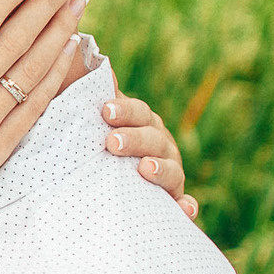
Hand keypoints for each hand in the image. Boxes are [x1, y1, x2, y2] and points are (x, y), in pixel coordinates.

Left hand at [100, 90, 198, 221]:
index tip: (105, 111)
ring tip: (144, 169)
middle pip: (154, 138)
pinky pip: (185, 206)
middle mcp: (159, 146)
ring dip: (161, 168)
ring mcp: (170, 174)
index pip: (137, 112)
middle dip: (135, 139)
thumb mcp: (87, 125)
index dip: (124, 110)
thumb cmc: (92, 148)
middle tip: (112, 143)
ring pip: (172, 169)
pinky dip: (187, 207)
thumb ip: (89, 97)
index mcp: (141, 124)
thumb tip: (92, 61)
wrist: (100, 189)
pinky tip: (185, 211)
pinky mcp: (173, 203)